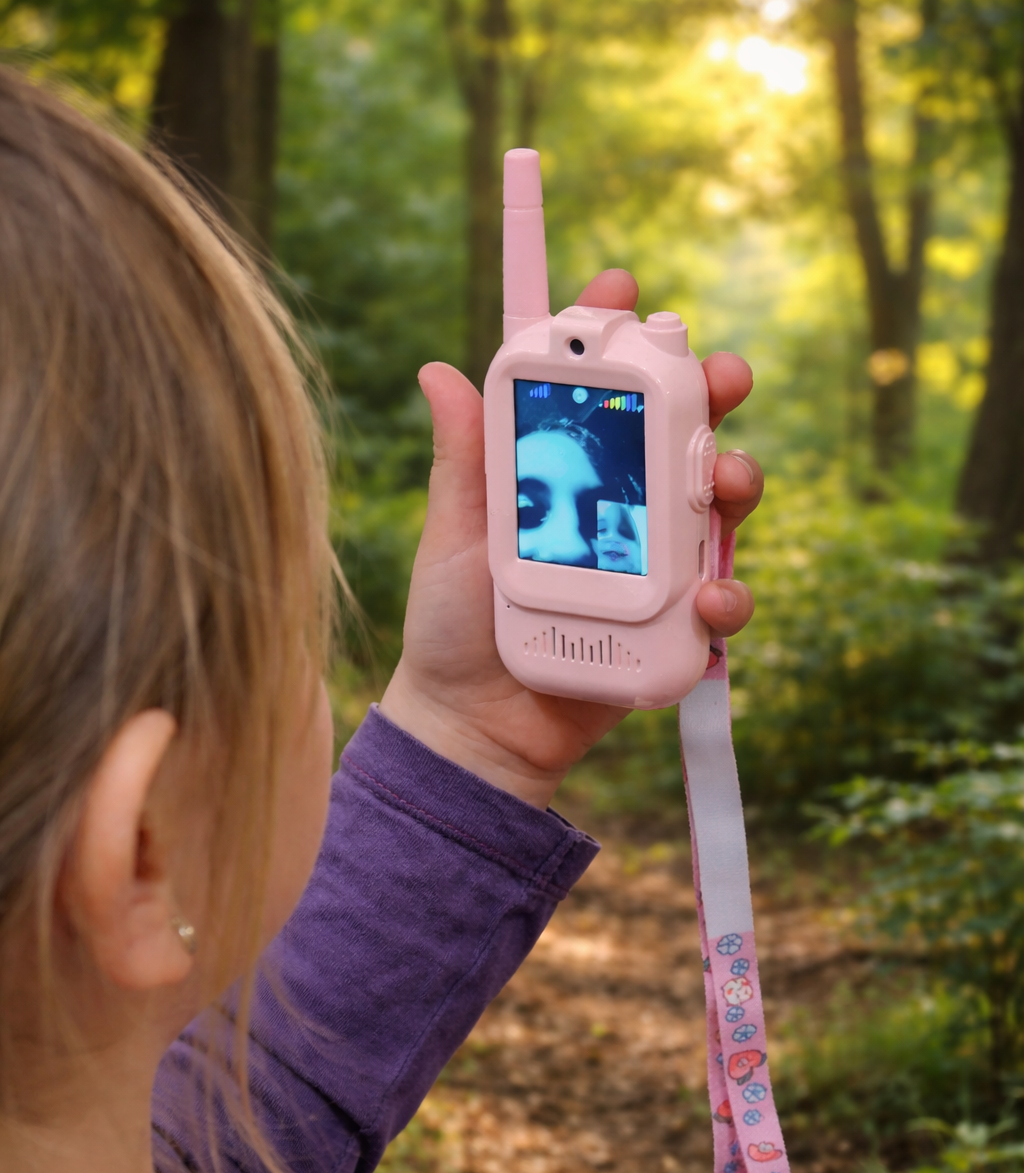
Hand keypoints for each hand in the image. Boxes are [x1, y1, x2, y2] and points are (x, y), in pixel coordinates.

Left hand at [379, 270, 760, 808]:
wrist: (476, 727)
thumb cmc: (454, 627)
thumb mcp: (453, 537)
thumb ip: (462, 461)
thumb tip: (436, 371)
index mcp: (567, 473)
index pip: (600, 392)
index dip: (616, 334)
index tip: (623, 291)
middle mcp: (622, 507)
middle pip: (682, 431)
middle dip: (710, 391)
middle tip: (718, 376)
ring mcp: (656, 564)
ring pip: (719, 503)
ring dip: (736, 480)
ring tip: (725, 483)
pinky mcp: (675, 626)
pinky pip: (723, 599)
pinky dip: (729, 594)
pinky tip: (710, 599)